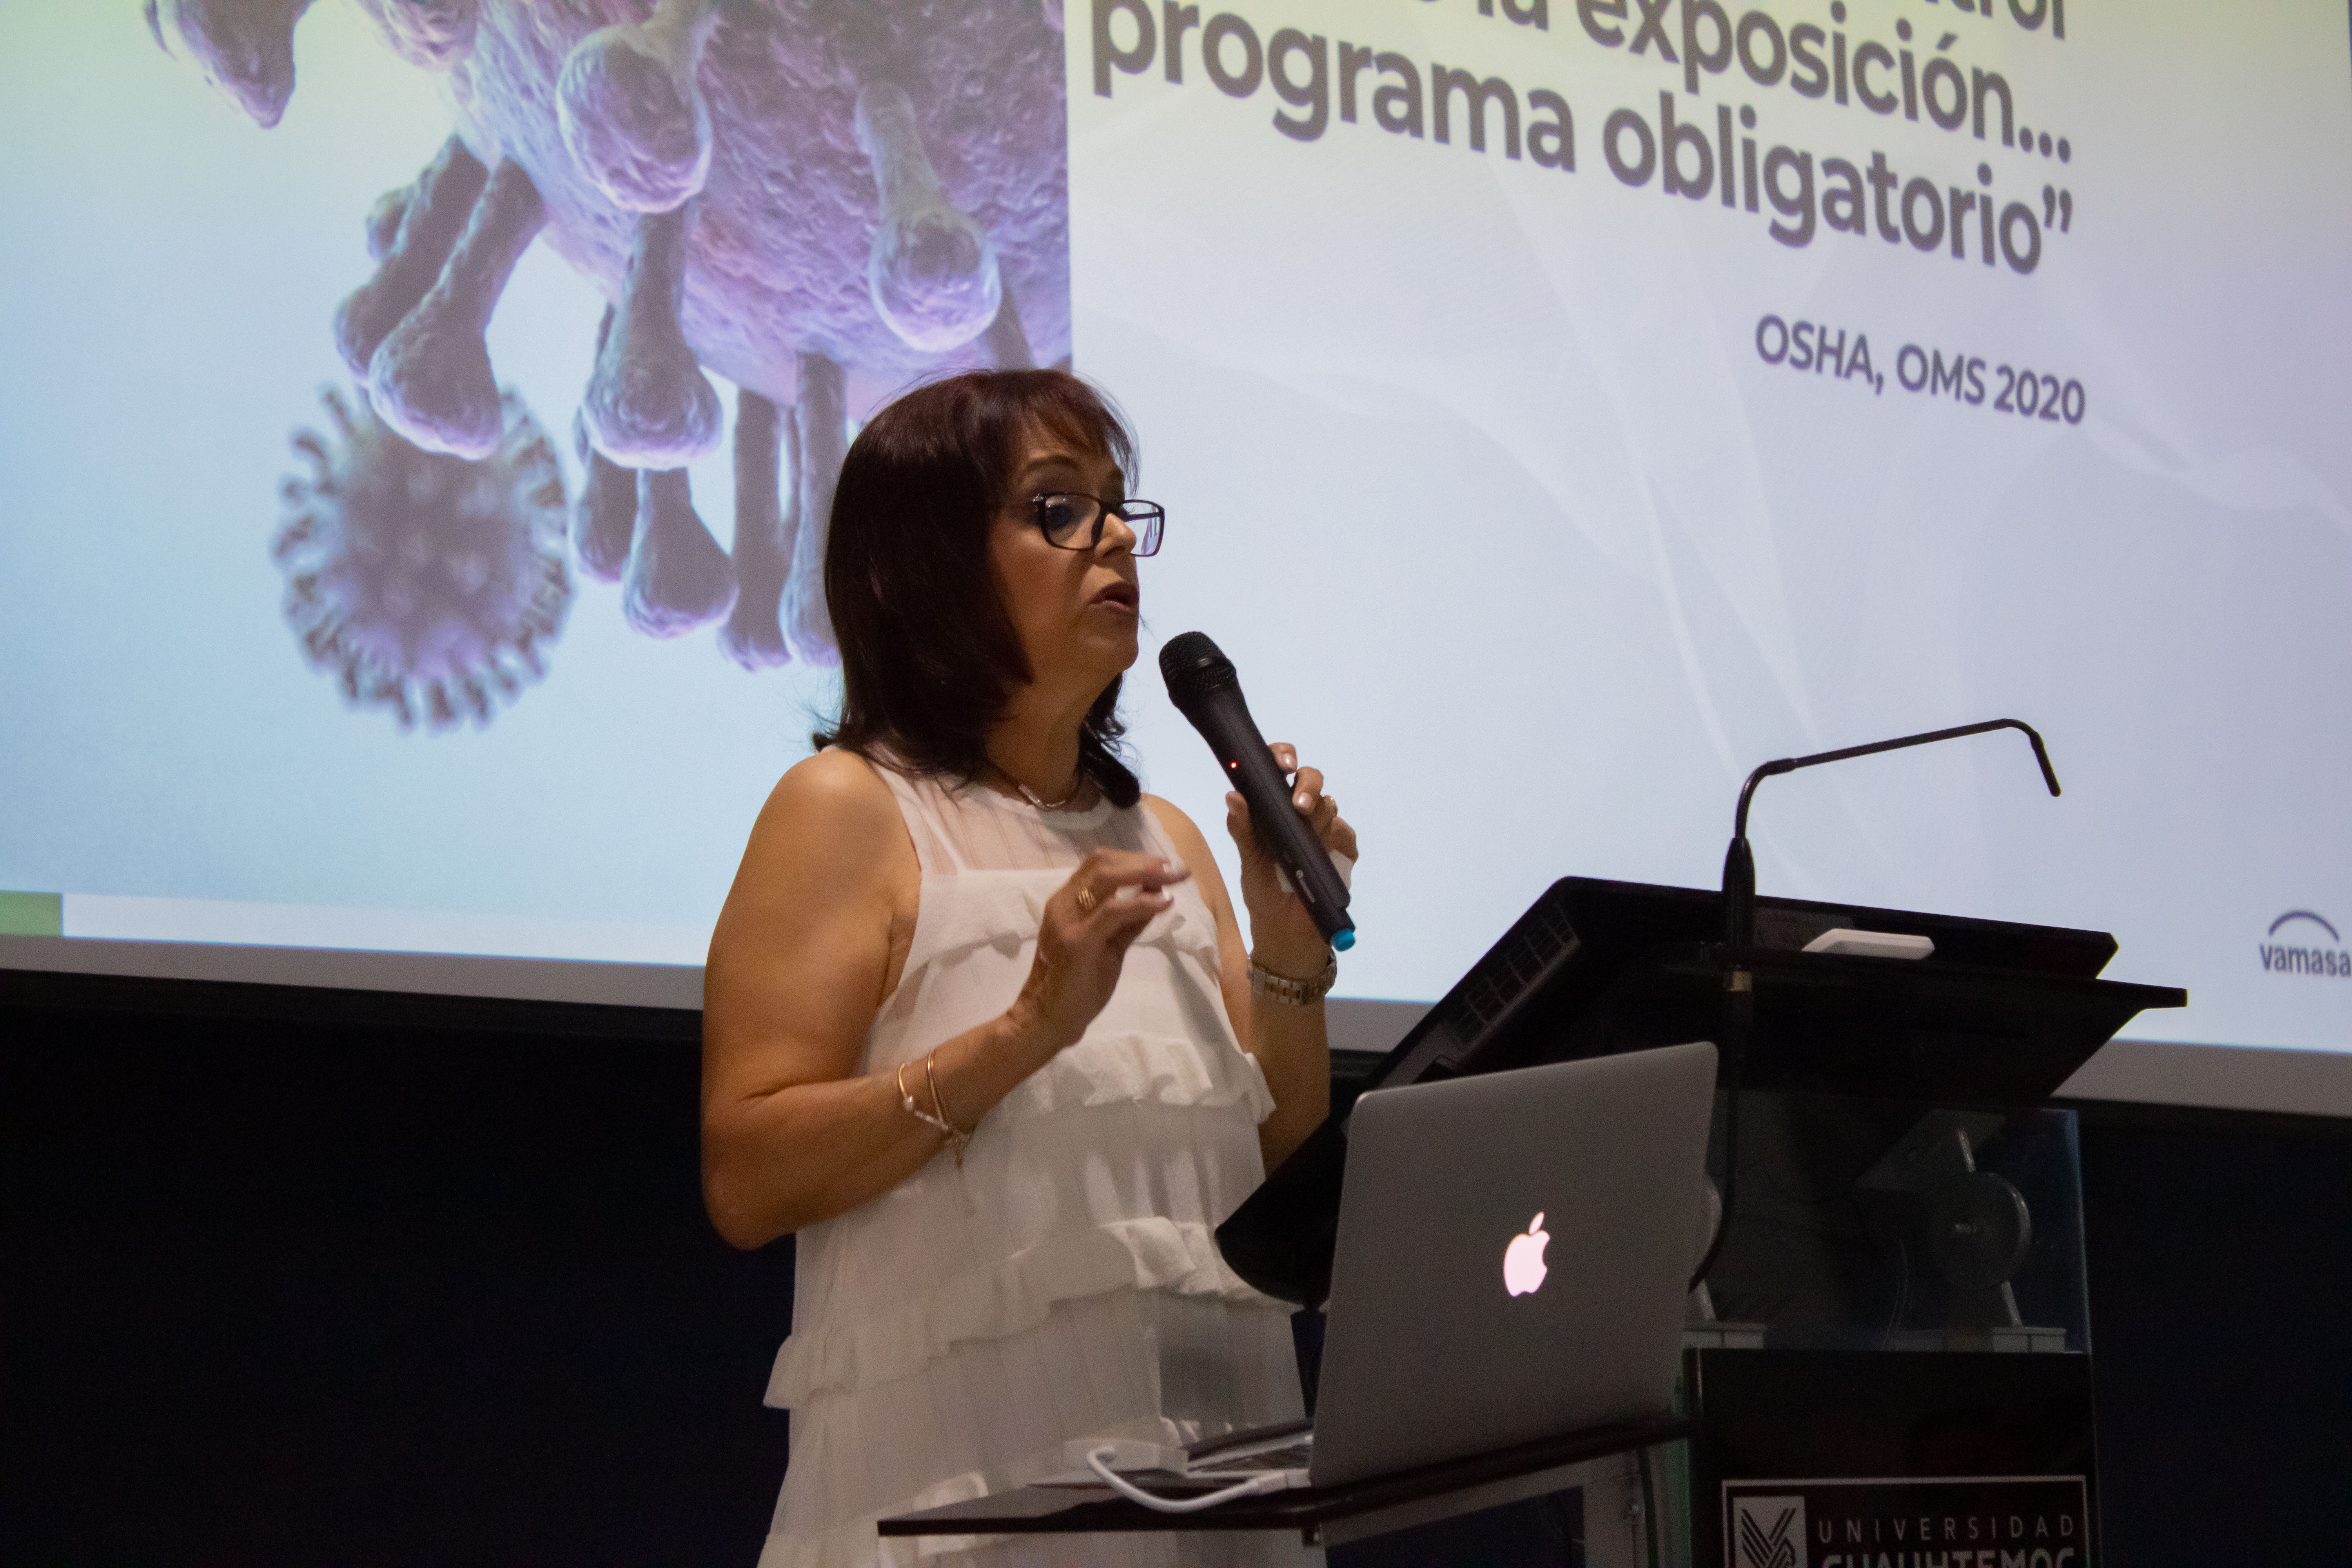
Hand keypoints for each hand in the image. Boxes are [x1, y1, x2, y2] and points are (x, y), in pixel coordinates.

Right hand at [1008, 850, 1191, 1055]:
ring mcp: (1068, 920)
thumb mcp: (1106, 946)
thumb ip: (1126, 922)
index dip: (1132, 859)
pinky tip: (1164, 902)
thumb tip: (1155, 897)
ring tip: (1173, 877)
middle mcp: (1062, 903)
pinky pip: (1113, 911)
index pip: (1097, 864)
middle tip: (1173, 867)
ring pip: (1106, 876)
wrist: (1045, 1020)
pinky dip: (1142, 902)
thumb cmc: (1075, 987)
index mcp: (1065, 902)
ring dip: (1145, 873)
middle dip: (1142, 861)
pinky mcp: (1078, 941)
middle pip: (1102, 862)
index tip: (1162, 865)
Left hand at [1225, 742, 1358, 979]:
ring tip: (1307, 826)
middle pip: (1310, 779)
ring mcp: (1324, 830)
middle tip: (1298, 801)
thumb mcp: (1249, 861)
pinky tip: (1328, 845)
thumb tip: (1233, 795)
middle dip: (1307, 782)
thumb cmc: (1264, 893)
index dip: (1282, 757)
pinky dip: (1338, 834)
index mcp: (1273, 810)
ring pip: (1328, 803)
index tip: (1282, 762)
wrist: (1286, 935)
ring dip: (1319, 810)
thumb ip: (1242, 828)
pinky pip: (1346, 832)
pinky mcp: (1343, 850)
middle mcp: (1300, 814)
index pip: (1279, 771)